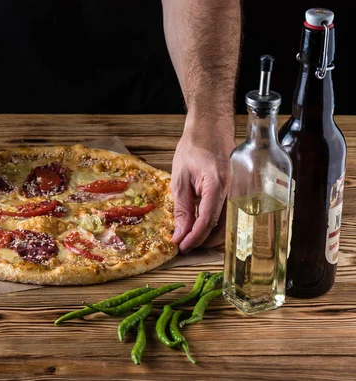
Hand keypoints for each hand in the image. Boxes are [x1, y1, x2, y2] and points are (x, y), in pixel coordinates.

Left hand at [171, 117, 235, 252]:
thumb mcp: (180, 178)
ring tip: (191, 237)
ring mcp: (243, 191)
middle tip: (184, 244)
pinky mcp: (243, 192)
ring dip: (211, 236)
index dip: (194, 238)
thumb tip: (180, 234)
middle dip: (203, 241)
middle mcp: (235, 189)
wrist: (211, 127)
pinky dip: (218, 225)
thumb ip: (182, 208)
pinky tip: (204, 226)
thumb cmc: (194, 147)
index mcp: (217, 183)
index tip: (181, 247)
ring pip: (230, 224)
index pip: (208, 220)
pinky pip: (233, 215)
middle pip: (223, 228)